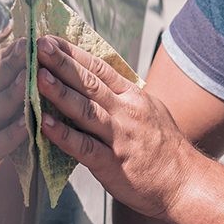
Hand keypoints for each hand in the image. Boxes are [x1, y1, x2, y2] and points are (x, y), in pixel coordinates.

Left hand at [35, 35, 198, 218]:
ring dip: (60, 92)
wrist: (186, 183)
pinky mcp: (112, 164)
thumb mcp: (149, 111)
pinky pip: (84, 147)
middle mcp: (126, 112)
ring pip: (85, 110)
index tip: (51, 40)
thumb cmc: (165, 149)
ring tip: (38, 78)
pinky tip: (44, 125)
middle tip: (40, 46)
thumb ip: (122, 97)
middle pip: (90, 82)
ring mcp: (119, 137)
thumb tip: (98, 82)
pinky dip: (63, 135)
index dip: (74, 52)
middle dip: (62, 63)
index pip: (99, 68)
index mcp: (132, 97)